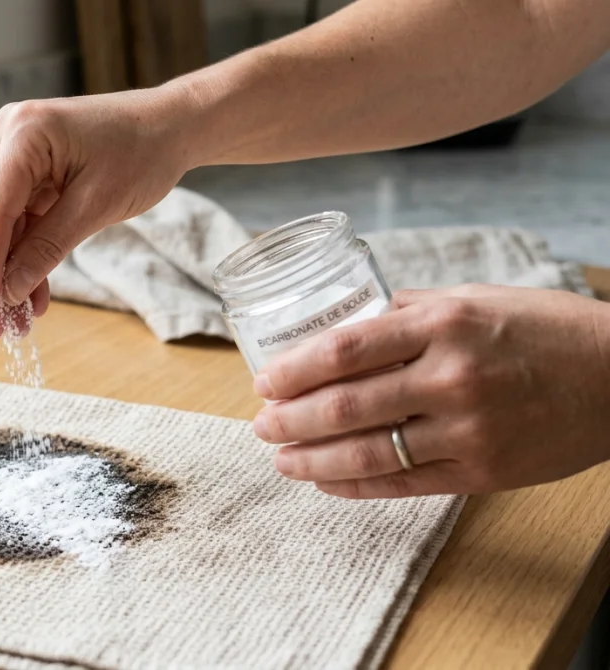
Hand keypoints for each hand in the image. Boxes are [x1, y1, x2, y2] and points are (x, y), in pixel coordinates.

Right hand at [0, 87, 192, 337]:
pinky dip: (25, 255)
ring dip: (6, 271)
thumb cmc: (142, 152)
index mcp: (23, 134)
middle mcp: (10, 137)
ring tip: (15, 320)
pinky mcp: (29, 170)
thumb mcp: (96, 206)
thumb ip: (47, 248)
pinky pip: (19, 219)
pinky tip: (31, 293)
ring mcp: (16, 153)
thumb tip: (10, 291)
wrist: (170, 126)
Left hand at [251, 284, 609, 497]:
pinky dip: (355, 485)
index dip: (293, 370)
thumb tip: (347, 323)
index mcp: (443, 323)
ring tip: (281, 459)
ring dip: (311, 460)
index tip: (263, 381)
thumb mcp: (475, 300)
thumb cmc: (543, 330)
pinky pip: (402, 483)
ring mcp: (468, 428)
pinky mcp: (483, 471)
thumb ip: (409, 311)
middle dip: (290, 420)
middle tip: (261, 425)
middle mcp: (451, 376)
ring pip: (367, 451)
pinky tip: (326, 481)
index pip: (344, 349)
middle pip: (345, 405)